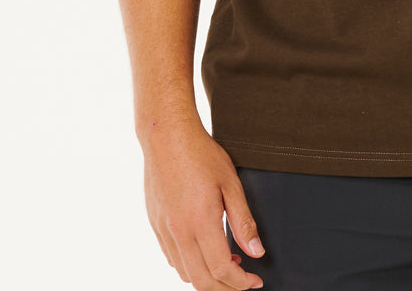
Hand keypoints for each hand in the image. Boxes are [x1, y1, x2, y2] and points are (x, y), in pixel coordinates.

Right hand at [142, 119, 265, 288]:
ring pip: (184, 272)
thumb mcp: (231, 183)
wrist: (167, 136)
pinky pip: (172, 257)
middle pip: (200, 281)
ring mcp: (164, 229)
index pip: (220, 270)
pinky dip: (189, 264)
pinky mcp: (155, 224)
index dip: (240, 283)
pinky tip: (204, 249)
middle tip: (242, 281)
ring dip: (206, 277)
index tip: (254, 281)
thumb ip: (243, 221)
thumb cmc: (201, 154)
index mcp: (200, 222)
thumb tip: (255, 252)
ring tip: (227, 262)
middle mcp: (178, 231)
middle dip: (224, 288)